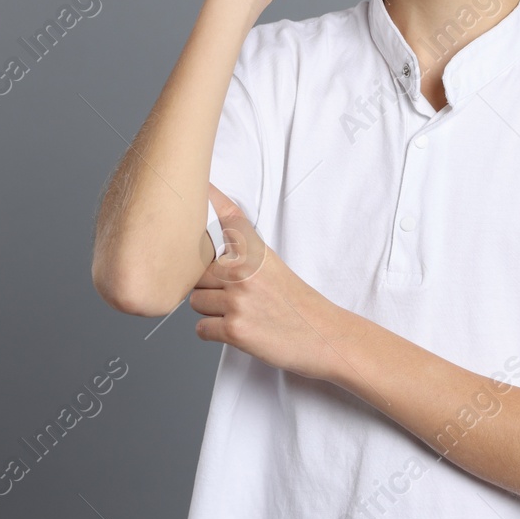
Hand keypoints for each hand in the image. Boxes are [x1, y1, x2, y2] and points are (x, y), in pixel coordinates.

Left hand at [190, 183, 348, 381]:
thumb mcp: (272, 265)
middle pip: (196, 269)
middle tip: (233, 293)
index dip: (207, 197)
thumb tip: (203, 247)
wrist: (324, 336)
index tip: (196, 182)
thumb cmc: (298, 304)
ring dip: (210, 310)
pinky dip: (213, 332)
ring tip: (237, 312)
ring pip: (195, 300)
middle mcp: (244, 270)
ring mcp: (238, 299)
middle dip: (207, 283)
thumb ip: (241, 252)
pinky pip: (201, 328)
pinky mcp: (234, 329)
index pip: (223, 215)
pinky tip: (236, 329)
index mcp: (256, 251)